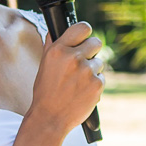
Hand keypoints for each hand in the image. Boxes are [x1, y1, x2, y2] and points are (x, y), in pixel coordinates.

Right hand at [28, 21, 104, 135]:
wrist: (50, 117)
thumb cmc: (45, 91)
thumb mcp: (44, 65)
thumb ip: (52, 45)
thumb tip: (55, 30)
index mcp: (58, 50)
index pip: (82, 27)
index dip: (85, 33)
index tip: (84, 38)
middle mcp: (73, 58)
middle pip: (96, 42)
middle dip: (91, 51)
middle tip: (83, 62)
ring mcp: (87, 71)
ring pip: (99, 62)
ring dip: (92, 70)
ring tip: (77, 83)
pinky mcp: (97, 85)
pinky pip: (101, 78)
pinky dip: (94, 84)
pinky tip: (82, 92)